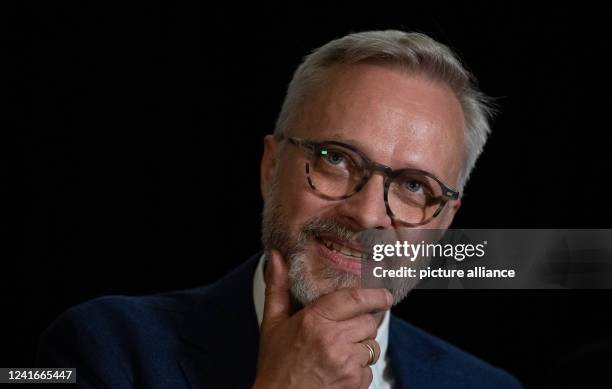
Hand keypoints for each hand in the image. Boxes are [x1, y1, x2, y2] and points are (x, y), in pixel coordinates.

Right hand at [253, 250, 392, 388]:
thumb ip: (277, 287)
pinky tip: (340, 370)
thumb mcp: (272, 324)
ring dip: (361, 347)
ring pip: (372, 345)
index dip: (375, 295)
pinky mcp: (354, 382)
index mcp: (314, 320)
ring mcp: (346, 362)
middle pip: (368, 322)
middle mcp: (333, 339)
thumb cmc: (276, 366)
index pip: (355, 298)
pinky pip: (370, 369)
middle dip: (361, 325)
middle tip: (345, 332)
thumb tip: (275, 258)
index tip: (384, 295)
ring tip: (339, 353)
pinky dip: (359, 369)